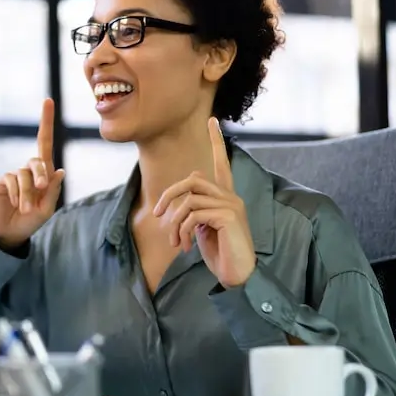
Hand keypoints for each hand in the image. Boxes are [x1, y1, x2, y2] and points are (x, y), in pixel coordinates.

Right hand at [0, 98, 65, 250]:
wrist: (10, 233)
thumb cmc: (31, 221)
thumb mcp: (46, 209)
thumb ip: (52, 191)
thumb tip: (59, 170)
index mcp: (43, 174)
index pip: (45, 144)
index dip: (46, 123)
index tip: (47, 100)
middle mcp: (29, 171)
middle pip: (37, 159)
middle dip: (40, 173)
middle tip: (41, 189)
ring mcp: (14, 175)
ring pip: (24, 174)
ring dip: (26, 193)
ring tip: (25, 209)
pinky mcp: (2, 182)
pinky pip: (11, 180)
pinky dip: (16, 193)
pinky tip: (14, 204)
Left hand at [152, 117, 255, 287]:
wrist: (238, 275)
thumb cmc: (220, 254)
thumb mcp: (203, 229)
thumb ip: (195, 210)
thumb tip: (184, 198)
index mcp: (225, 197)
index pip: (221, 163)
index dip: (216, 142)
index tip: (212, 120)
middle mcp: (231, 197)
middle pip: (192, 179)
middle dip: (169, 195)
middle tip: (157, 214)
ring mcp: (231, 205)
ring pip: (189, 199)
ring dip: (175, 222)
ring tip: (175, 242)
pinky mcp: (229, 216)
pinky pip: (193, 215)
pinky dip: (182, 231)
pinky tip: (186, 246)